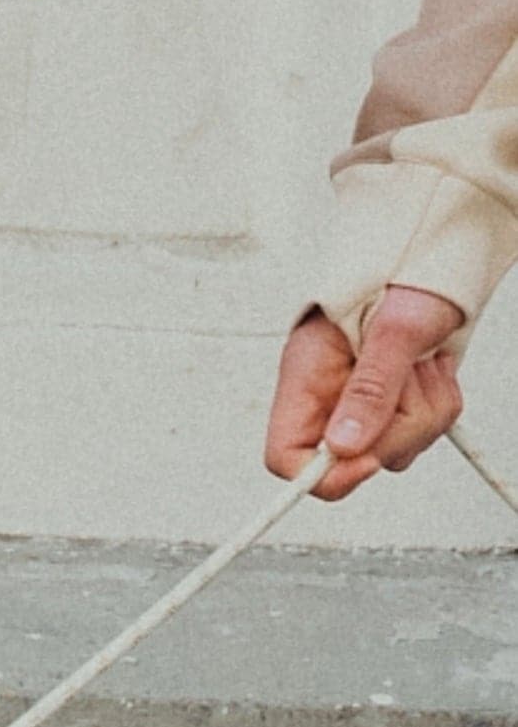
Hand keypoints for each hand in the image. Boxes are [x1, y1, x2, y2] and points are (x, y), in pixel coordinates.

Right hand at [265, 285, 465, 499]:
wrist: (435, 253)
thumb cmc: (405, 274)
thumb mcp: (392, 329)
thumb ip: (368, 389)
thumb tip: (342, 448)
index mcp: (306, 380)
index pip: (286, 457)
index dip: (323, 473)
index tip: (365, 458)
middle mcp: (331, 400)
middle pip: (354, 460)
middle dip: (397, 427)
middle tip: (409, 379)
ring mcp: (365, 408)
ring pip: (398, 450)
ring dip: (425, 408)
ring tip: (421, 361)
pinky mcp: (399, 409)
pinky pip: (426, 433)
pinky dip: (440, 402)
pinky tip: (431, 367)